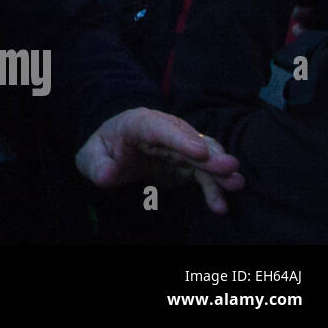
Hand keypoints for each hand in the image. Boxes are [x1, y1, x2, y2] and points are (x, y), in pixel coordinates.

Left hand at [75, 107, 244, 213]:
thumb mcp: (90, 157)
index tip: (199, 152)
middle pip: (189, 141)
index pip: (158, 127)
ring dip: (220, 170)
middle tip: (230, 168)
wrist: (115, 152)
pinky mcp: (188, 163)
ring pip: (204, 156)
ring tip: (236, 184)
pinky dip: (214, 188)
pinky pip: (204, 174)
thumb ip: (96, 166)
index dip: (179, 138)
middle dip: (210, 154)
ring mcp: (180, 146)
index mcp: (137, 123)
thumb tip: (105, 177)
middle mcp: (164, 131)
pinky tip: (220, 204)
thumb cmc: (103, 151)